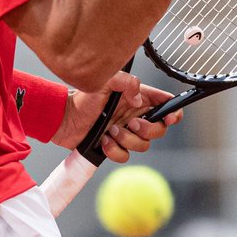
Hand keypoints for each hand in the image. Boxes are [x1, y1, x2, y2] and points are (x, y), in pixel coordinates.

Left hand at [51, 70, 182, 163]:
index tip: (169, 117)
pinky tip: (103, 141)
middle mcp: (134, 115)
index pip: (165, 104)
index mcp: (137, 98)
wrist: (64, 119)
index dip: (173, 112)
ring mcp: (125, 132)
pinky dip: (115, 150)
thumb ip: (127, 82)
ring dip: (127, 140)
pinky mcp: (115, 146)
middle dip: (147, 129)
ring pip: (143, 145)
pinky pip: (125, 156)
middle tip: (131, 123)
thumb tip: (139, 100)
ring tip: (110, 131)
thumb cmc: (82, 98)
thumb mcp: (105, 80)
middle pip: (159, 129)